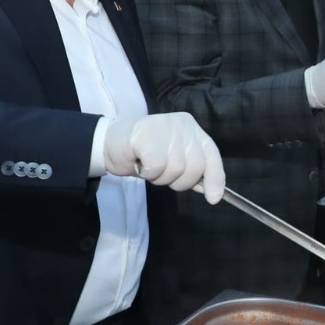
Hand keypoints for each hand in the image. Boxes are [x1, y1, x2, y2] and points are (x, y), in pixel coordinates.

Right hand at [102, 112, 225, 203]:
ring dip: (160, 177)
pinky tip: (139, 162)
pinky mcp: (148, 135)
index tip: (213, 198)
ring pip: (176, 169)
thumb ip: (191, 171)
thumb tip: (212, 191)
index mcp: (192, 129)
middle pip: (195, 167)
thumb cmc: (143, 154)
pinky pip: (157, 168)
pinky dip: (148, 172)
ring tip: (148, 165)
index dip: (215, 178)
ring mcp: (166, 127)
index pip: (212, 155)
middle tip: (161, 173)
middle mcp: (183, 125)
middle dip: (179, 181)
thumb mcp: (172, 161)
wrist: (110, 142)